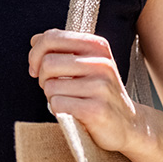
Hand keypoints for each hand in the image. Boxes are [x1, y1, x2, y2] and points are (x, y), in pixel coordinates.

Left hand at [27, 30, 142, 152]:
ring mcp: (101, 86)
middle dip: (42, 78)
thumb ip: (62, 49)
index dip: (35, 54)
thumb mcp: (86, 63)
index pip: (52, 37)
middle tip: (53, 87)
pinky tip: (72, 112)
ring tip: (67, 100)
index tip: (36, 68)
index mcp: (97, 46)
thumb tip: (35, 39)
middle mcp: (101, 63)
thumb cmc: (98, 92)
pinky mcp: (96, 110)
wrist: (127, 123)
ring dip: (51, 97)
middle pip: (48, 63)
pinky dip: (58, 110)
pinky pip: (57, 104)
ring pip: (50, 86)